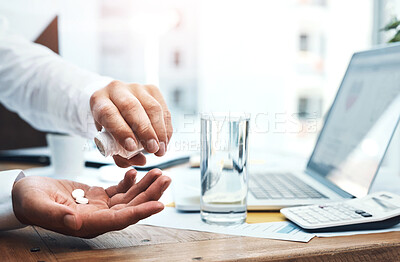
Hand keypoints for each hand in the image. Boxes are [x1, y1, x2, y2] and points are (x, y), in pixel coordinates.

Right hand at [12, 169, 169, 237]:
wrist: (26, 194)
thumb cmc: (30, 201)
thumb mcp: (39, 205)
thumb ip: (57, 214)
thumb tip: (75, 222)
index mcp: (88, 223)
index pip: (120, 219)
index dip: (140, 212)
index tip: (159, 205)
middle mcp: (99, 217)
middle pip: (131, 207)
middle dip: (150, 194)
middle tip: (166, 178)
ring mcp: (100, 207)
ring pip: (129, 198)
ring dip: (145, 186)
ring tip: (159, 173)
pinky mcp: (98, 196)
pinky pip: (118, 190)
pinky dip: (129, 181)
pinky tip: (135, 171)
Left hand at [90, 81, 172, 166]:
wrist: (113, 103)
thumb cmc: (109, 124)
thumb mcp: (107, 140)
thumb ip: (120, 154)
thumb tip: (142, 160)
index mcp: (99, 100)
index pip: (109, 114)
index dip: (121, 131)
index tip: (132, 147)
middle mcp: (116, 89)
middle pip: (132, 108)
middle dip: (145, 131)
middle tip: (153, 149)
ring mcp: (136, 87)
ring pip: (152, 107)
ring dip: (160, 131)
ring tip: (161, 149)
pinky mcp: (152, 89)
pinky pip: (163, 109)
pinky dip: (166, 128)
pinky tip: (165, 141)